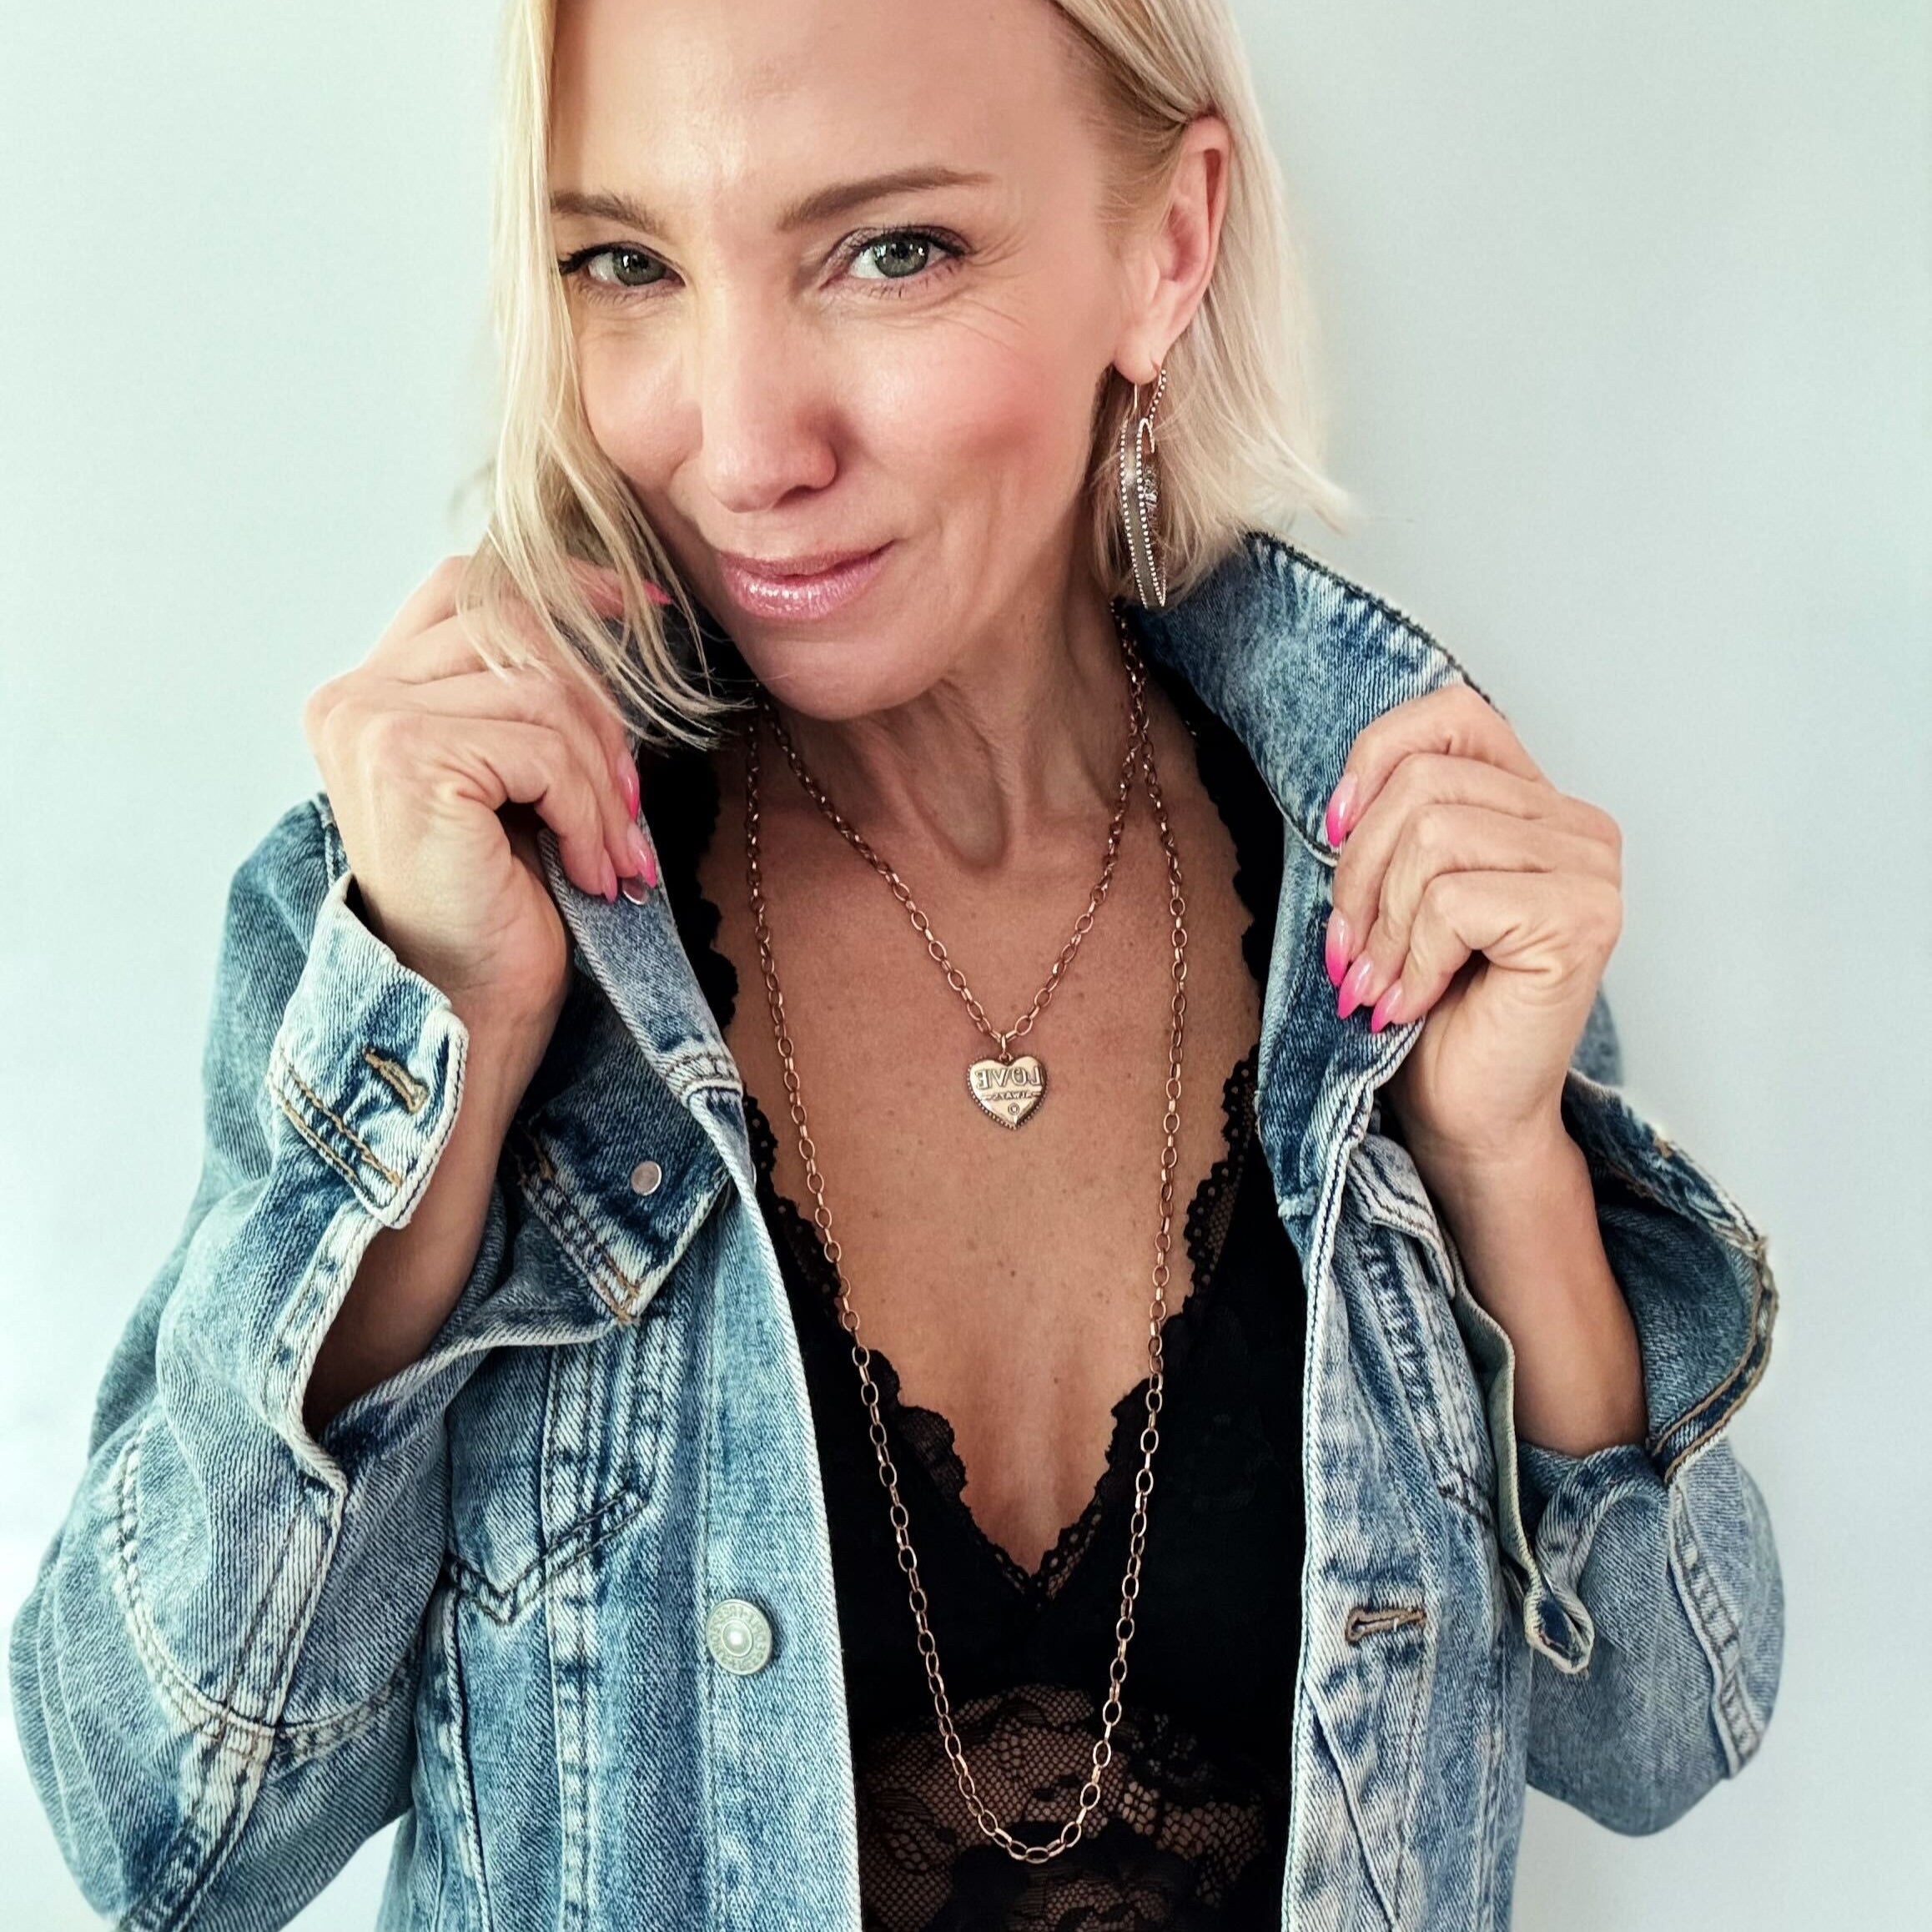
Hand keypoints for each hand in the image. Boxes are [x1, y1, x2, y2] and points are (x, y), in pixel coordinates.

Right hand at [302, 552, 658, 1078]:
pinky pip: (543, 750)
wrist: (469, 1010)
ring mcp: (371, 722)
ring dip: (602, 781)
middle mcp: (354, 695)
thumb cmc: (501, 904)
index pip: (472, 588)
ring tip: (616, 852)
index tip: (646, 611)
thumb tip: (623, 611)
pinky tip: (593, 873)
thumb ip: (529, 694)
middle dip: (600, 708)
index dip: (564, 588)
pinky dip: (588, 813)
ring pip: (543, 691)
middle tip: (633, 800)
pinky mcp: (408, 760)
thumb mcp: (518, 777)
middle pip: (518, 628)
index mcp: (371, 689)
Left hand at [1320, 682, 1622, 1176]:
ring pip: (1435, 835)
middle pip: (1426, 783)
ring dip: (1381, 924)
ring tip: (1376, 983)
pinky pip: (1454, 900)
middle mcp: (1578, 825)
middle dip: (1359, 873)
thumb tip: (1342, 799)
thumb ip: (1389, 826)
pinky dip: (1413, 957)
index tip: (1331, 832)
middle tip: (1347, 953)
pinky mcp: (1581, 921)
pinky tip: (1412, 1002)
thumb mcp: (1391, 895)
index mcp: (1533, 803)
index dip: (1377, 758)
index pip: (1453, 717)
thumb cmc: (1428, 1010)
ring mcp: (1591, 871)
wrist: (1467, 1116)